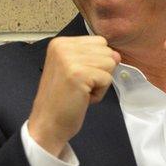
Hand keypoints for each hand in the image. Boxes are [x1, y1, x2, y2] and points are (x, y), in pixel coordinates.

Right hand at [28, 36, 120, 156]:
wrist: (48, 124)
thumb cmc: (61, 100)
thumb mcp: (73, 68)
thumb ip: (93, 57)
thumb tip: (117, 55)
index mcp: (60, 43)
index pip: (99, 42)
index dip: (96, 62)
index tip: (77, 76)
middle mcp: (62, 47)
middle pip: (106, 51)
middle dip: (99, 72)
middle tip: (79, 86)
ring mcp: (69, 59)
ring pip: (109, 64)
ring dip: (100, 83)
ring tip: (81, 91)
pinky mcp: (78, 74)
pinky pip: (107, 79)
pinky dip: (99, 93)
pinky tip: (82, 98)